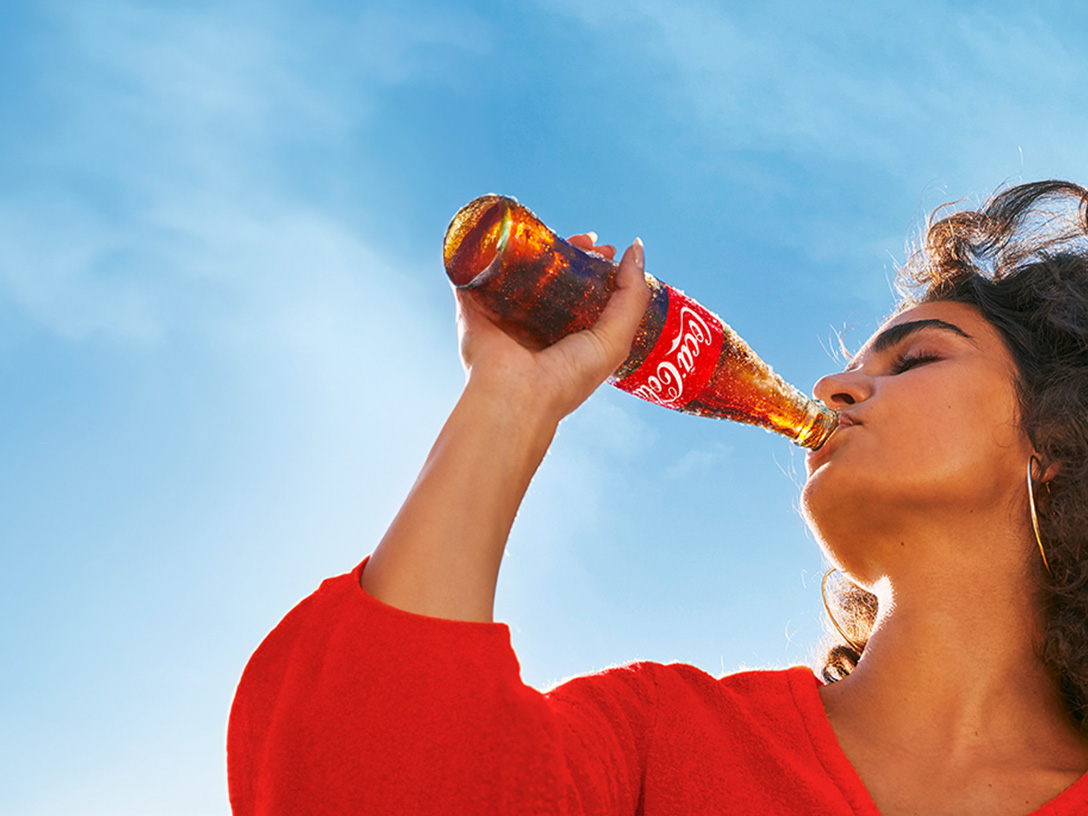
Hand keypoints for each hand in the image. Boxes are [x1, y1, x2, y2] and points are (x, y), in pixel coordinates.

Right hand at [454, 236, 648, 424]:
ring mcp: (502, 313)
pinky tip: (497, 227)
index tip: (606, 250)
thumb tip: (636, 247)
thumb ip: (632, 295)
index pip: (582, 291)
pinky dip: (480, 248)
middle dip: (569, 252)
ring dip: (531, 246)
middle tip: (585, 240)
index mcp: (566, 335)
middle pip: (552, 275)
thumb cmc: (568, 377)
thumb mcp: (616, 340)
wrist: (518, 396)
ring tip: (551, 233)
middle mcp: (535, 324)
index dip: (596, 267)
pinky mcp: (472, 306)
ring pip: (517, 267)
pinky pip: (472, 269)